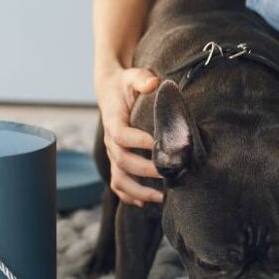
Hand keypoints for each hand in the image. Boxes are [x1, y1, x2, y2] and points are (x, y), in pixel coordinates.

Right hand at [95, 66, 163, 206]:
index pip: (122, 135)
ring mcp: (113, 153)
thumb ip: (142, 78)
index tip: (158, 146)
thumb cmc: (125, 83)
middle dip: (146, 170)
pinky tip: (145, 203)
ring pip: (119, 178)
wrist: (110, 91)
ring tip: (161, 197)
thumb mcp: (133, 75)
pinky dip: (129, 196)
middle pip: (123, 161)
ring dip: (138, 191)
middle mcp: (111, 140)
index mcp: (113, 120)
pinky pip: (118, 183)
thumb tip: (154, 83)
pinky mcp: (117, 160)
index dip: (138, 142)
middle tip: (168, 173)